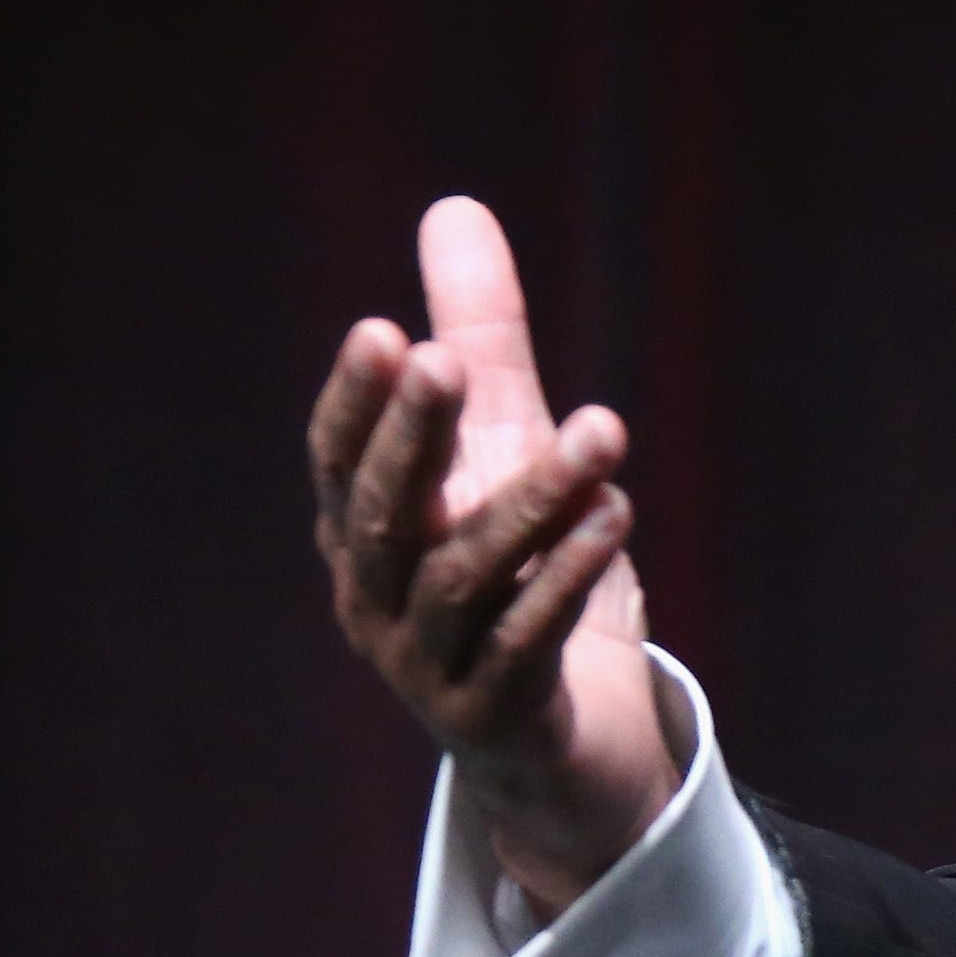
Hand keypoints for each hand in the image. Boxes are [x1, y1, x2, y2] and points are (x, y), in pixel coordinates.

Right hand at [306, 197, 680, 909]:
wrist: (566, 750)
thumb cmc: (520, 579)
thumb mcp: (504, 449)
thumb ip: (485, 336)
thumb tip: (456, 206)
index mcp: (367, 537)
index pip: (340, 461)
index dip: (357, 403)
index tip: (386, 332)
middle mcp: (379, 602)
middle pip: (384, 514)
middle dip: (415, 434)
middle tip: (449, 357)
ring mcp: (429, 668)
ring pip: (466, 577)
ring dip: (531, 502)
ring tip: (602, 434)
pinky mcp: (496, 718)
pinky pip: (526, 645)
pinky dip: (569, 579)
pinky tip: (616, 518)